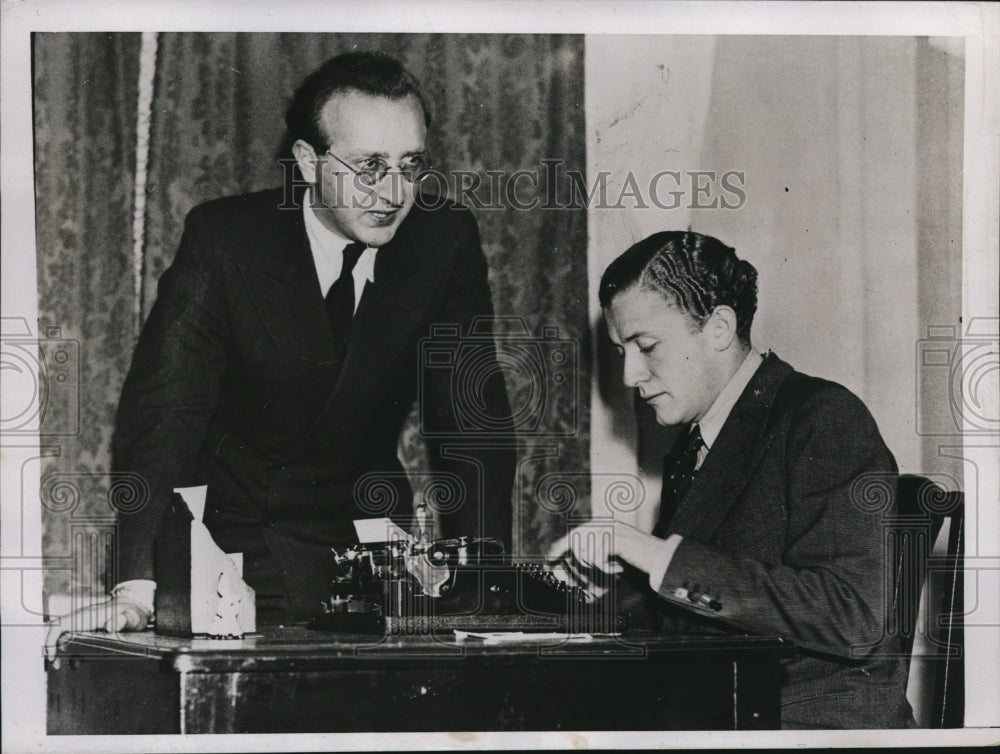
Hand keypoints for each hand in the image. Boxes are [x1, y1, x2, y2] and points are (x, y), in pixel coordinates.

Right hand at [45, 597, 149, 667]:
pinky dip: (71, 652)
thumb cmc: (133, 612)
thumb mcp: (132, 617)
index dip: (51, 640)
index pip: (60, 625)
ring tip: (60, 667)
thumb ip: (124, 620)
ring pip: (63, 637)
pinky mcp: (88, 629)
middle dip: (50, 647)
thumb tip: (111, 626)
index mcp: (88, 616)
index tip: (52, 657)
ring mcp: (84, 624)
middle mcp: (82, 619)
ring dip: (59, 651)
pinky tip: (76, 663)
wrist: (136, 606)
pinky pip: (74, 640)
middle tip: (55, 664)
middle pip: (56, 631)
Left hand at [546, 520, 668, 594]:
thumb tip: (571, 576)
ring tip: (609, 571)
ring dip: (594, 568)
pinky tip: (616, 569)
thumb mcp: (611, 562)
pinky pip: (597, 557)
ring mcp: (610, 529)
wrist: (661, 559)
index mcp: (601, 526)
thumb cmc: (637, 562)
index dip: (559, 548)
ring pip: (585, 552)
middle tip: (575, 581)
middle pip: (575, 542)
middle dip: (573, 564)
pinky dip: (605, 569)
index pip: (573, 535)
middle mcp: (604, 524)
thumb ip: (592, 564)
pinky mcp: (616, 537)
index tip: (548, 562)